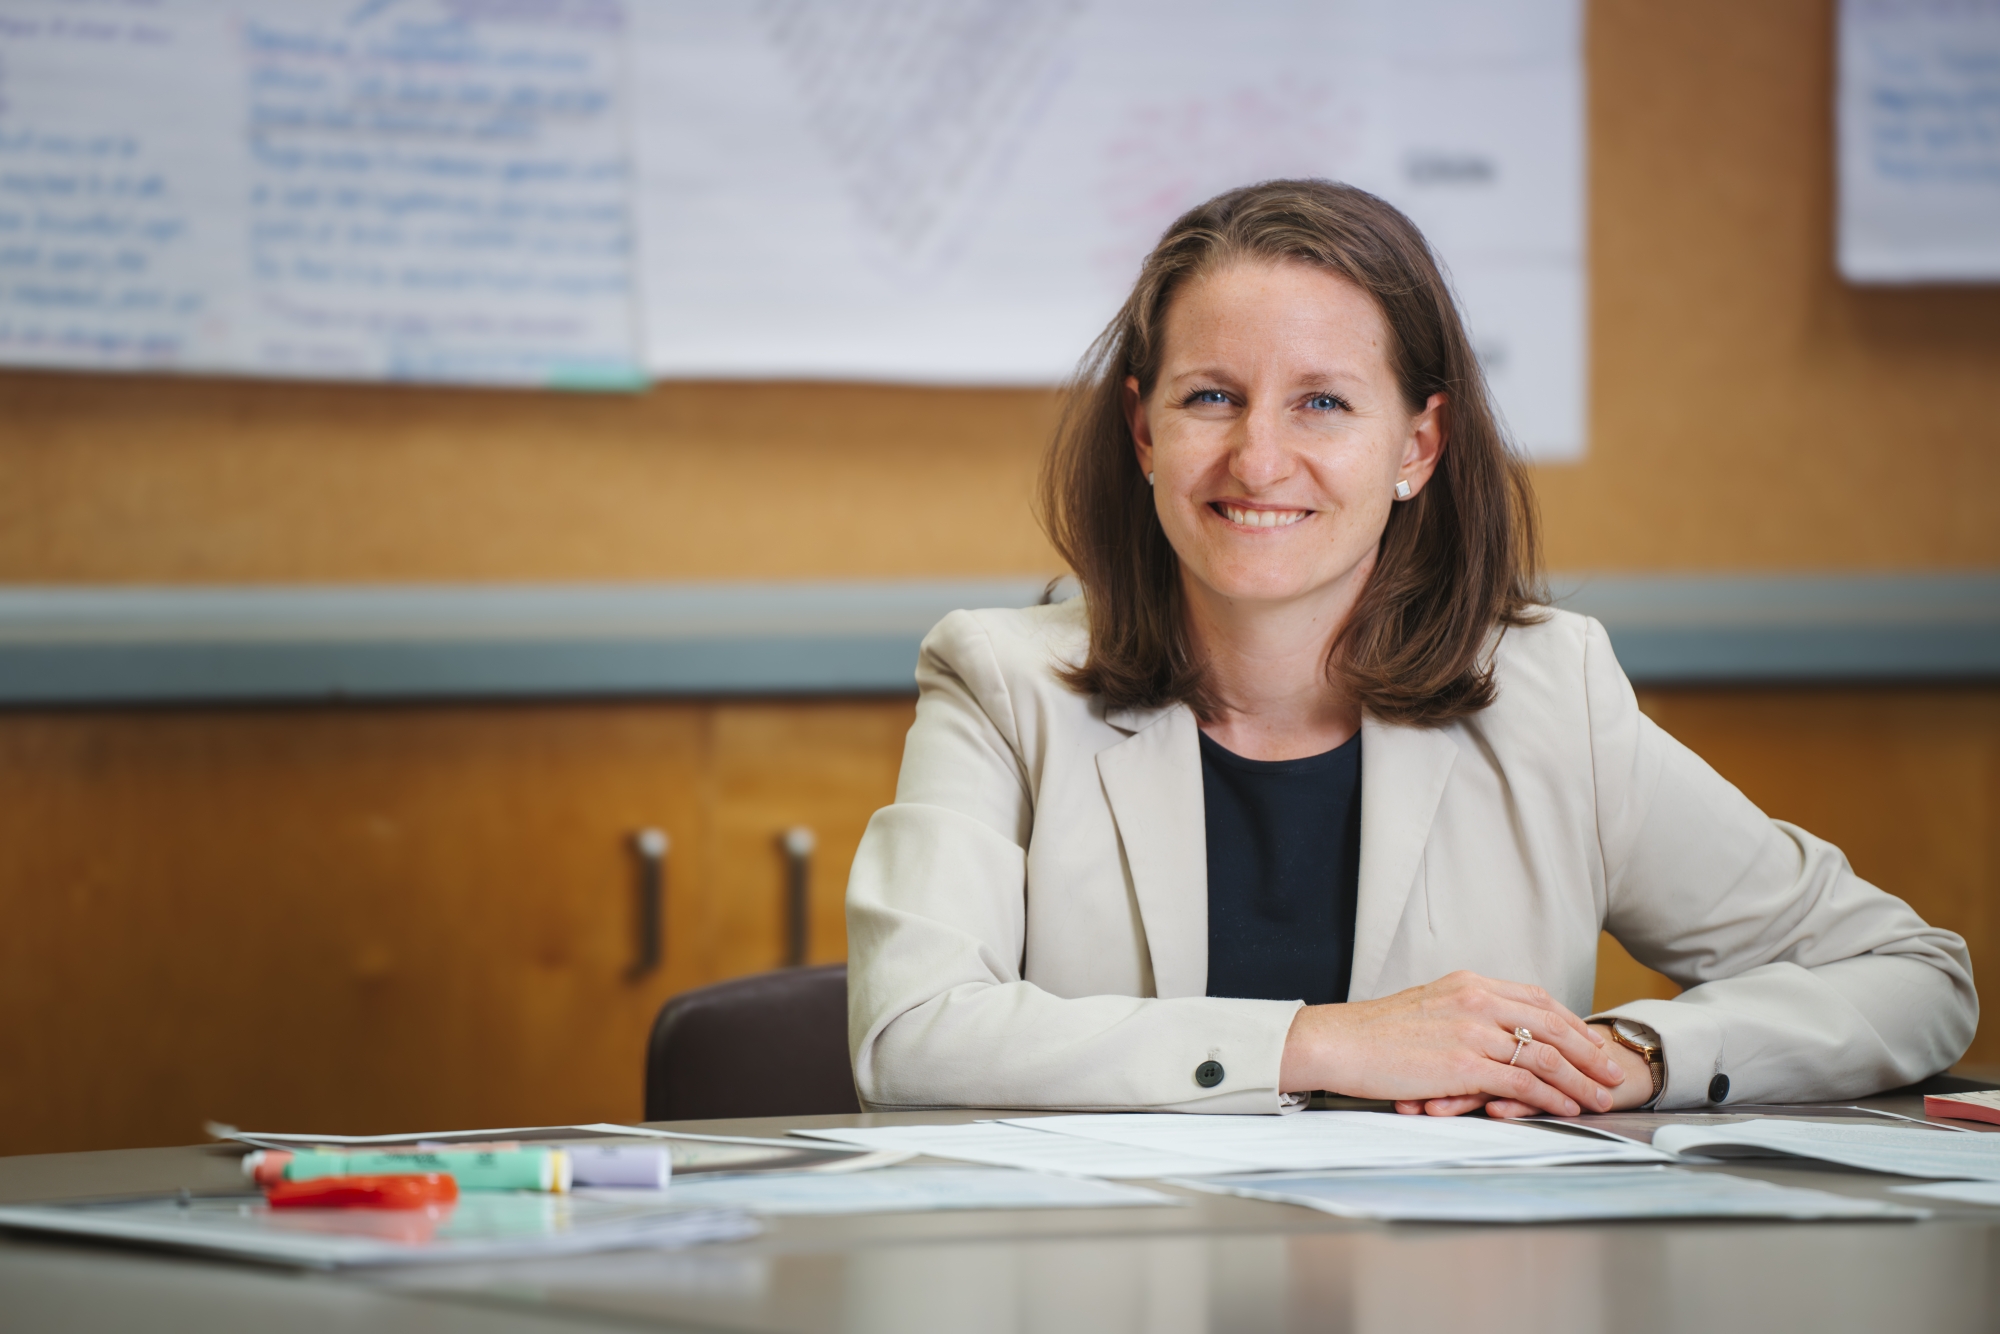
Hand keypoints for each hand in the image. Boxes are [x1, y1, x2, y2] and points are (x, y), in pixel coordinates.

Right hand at [1279, 971, 1626, 1117]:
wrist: (1336, 1042)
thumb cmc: (1372, 1033)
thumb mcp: (1425, 1009)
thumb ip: (1461, 1015)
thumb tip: (1488, 1034)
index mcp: (1468, 984)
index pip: (1535, 998)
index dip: (1569, 1021)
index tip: (1589, 1040)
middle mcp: (1476, 1000)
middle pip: (1551, 1023)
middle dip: (1588, 1050)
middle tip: (1611, 1071)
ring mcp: (1472, 1031)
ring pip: (1545, 1054)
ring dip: (1579, 1079)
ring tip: (1600, 1097)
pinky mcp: (1464, 1064)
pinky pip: (1522, 1081)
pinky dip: (1552, 1096)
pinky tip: (1567, 1107)